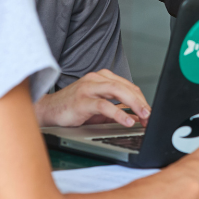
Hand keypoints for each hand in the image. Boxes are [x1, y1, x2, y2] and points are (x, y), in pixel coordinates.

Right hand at [35, 70, 150, 127]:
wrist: (47, 111)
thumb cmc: (72, 108)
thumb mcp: (97, 107)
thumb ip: (115, 108)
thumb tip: (136, 116)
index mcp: (101, 78)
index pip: (127, 85)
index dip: (141, 99)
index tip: (149, 112)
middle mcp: (96, 79)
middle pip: (125, 86)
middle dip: (141, 101)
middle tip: (150, 115)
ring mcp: (88, 88)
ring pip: (117, 91)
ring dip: (134, 104)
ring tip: (143, 117)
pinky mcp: (82, 100)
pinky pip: (104, 105)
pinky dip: (118, 113)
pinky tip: (127, 120)